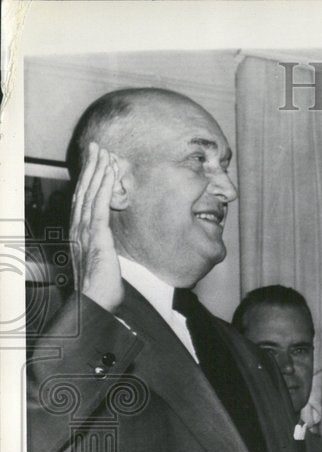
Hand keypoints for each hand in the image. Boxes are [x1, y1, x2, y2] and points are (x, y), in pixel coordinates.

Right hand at [70, 142, 123, 311]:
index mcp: (79, 233)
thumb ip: (104, 246)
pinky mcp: (96, 236)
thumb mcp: (103, 261)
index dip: (89, 180)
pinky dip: (104, 186)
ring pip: (90, 194)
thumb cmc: (101, 288)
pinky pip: (100, 205)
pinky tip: (109, 172)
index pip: (83, 200)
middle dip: (91, 167)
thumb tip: (111, 240)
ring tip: (104, 152)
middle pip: (84, 191)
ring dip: (97, 171)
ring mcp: (85, 231)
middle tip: (97, 147)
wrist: (95, 302)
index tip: (96, 163)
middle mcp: (78, 228)